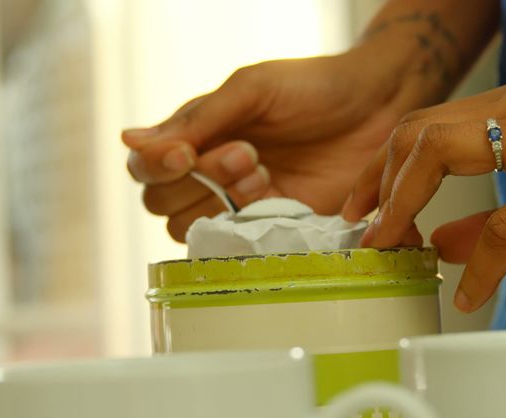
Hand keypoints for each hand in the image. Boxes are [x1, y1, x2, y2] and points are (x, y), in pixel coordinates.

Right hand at [122, 49, 425, 241]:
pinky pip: (239, 242)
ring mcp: (240, 203)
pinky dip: (251, 221)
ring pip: (195, 228)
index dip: (157, 167)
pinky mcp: (274, 225)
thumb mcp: (251, 91)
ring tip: (262, 169)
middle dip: (198, 180)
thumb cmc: (313, 87)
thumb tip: (128, 139)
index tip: (187, 154)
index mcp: (196, 134)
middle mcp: (210, 172)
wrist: (377, 107)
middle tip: (246, 154)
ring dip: (223, 202)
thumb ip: (197, 119)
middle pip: (161, 203)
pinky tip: (279, 190)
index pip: (144, 167)